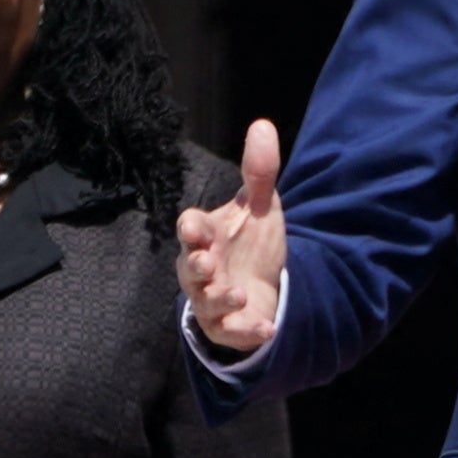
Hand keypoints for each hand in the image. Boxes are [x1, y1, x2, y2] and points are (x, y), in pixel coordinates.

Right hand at [178, 119, 287, 356]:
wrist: (261, 284)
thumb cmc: (249, 242)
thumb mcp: (258, 206)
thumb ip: (258, 171)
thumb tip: (263, 124)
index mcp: (204, 237)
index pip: (189, 229)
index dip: (191, 228)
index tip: (195, 227)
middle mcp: (201, 269)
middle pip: (190, 269)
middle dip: (196, 266)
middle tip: (207, 263)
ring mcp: (212, 300)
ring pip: (206, 303)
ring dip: (220, 299)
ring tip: (238, 294)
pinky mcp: (228, 327)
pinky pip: (231, 333)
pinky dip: (247, 332)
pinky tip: (268, 329)